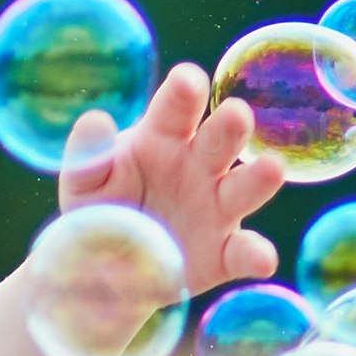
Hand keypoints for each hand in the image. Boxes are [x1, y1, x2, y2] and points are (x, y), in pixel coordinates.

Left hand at [56, 66, 284, 292]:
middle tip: (236, 115)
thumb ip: (88, 157)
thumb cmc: (98, 211)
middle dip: (232, 125)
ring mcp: (216, 208)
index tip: (188, 82)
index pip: (177, 108)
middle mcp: (199, 166)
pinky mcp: (223, 253)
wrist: (100, 273)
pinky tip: (263, 259)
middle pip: (221, 138)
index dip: (185, 92)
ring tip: (272, 168)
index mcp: (162, 138)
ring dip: (259, 177)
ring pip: (245, 187)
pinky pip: (243, 251)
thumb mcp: (84, 186)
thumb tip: (94, 119)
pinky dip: (256, 254)